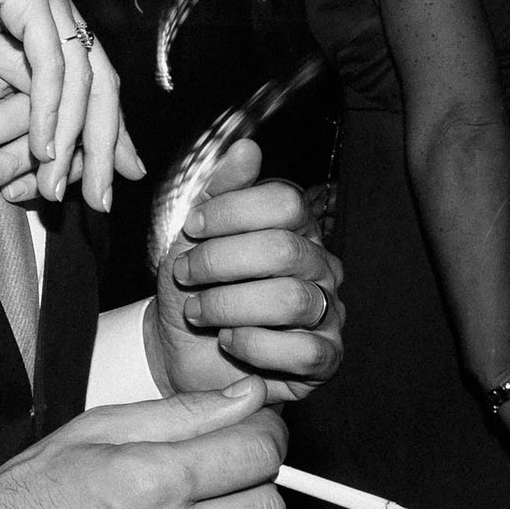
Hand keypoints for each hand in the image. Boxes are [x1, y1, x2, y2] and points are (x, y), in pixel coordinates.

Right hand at [0, 0, 141, 208]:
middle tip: (102, 197)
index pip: (91, 75)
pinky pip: (50, 63)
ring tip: (59, 184)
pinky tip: (44, 145)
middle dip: (106, 145)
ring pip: (83, 78)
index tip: (112, 173)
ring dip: (76, 138)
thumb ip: (8, 66)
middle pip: (101, 82)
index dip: (105, 126)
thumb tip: (36, 105)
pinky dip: (51, 109)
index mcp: (47, 7)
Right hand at [0, 377, 285, 508]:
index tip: (251, 435)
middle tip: (220, 480)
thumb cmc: (35, 497)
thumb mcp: (96, 431)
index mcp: (150, 480)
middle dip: (253, 485)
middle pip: (270, 508)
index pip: (258, 453)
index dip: (263, 436)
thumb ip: (181, 412)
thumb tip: (247, 397)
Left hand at [151, 141, 342, 401]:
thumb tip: (248, 148)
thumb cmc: (194, 288)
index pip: (285, 202)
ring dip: (229, 306)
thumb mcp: (194, 236)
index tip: (191, 227)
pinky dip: (254, 346)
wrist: (181, 350)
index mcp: (294, 228)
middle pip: (284, 250)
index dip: (232, 211)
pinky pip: (304, 352)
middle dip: (220, 262)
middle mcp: (319, 266)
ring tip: (197, 311)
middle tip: (185, 274)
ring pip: (292, 301)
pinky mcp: (324, 360)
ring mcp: (328, 313)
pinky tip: (228, 341)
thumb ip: (220, 191)